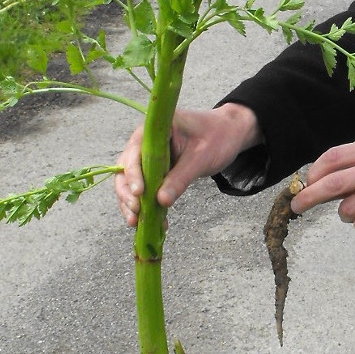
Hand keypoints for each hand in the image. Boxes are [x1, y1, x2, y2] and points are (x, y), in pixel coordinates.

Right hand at [115, 103, 261, 226]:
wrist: (229, 134)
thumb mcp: (201, 158)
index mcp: (154, 130)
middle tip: (135, 212)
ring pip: (130, 181)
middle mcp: (145, 142)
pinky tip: (154, 222)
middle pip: (125, 168)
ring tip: (136, 222)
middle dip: (127, 192)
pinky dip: (146, 204)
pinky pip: (145, 188)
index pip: (134, 151)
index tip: (138, 193)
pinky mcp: (155, 170)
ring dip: (130, 202)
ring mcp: (148, 157)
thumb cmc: (217, 138)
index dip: (132, 173)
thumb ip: (181, 178)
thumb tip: (161, 201)